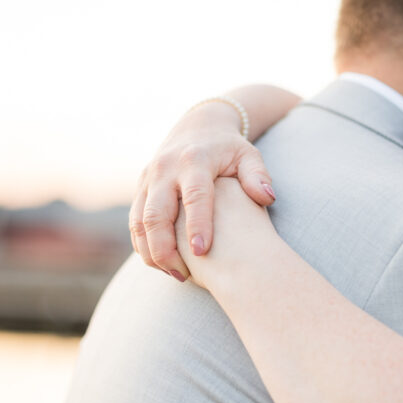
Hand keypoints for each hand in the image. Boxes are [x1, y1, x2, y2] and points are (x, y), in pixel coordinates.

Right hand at [129, 104, 275, 279]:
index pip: (194, 195)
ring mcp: (148, 179)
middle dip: (165, 248)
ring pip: (140, 222)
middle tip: (184, 276)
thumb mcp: (248, 155)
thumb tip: (266, 198)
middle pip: (156, 214)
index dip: (196, 224)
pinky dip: (144, 246)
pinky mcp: (140, 189)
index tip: (202, 251)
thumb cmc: (229, 149)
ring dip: (152, 253)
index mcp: (194, 161)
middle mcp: (165, 169)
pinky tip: (163, 265)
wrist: (197, 126)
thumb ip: (257, 176)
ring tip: (176, 275)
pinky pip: (135, 223)